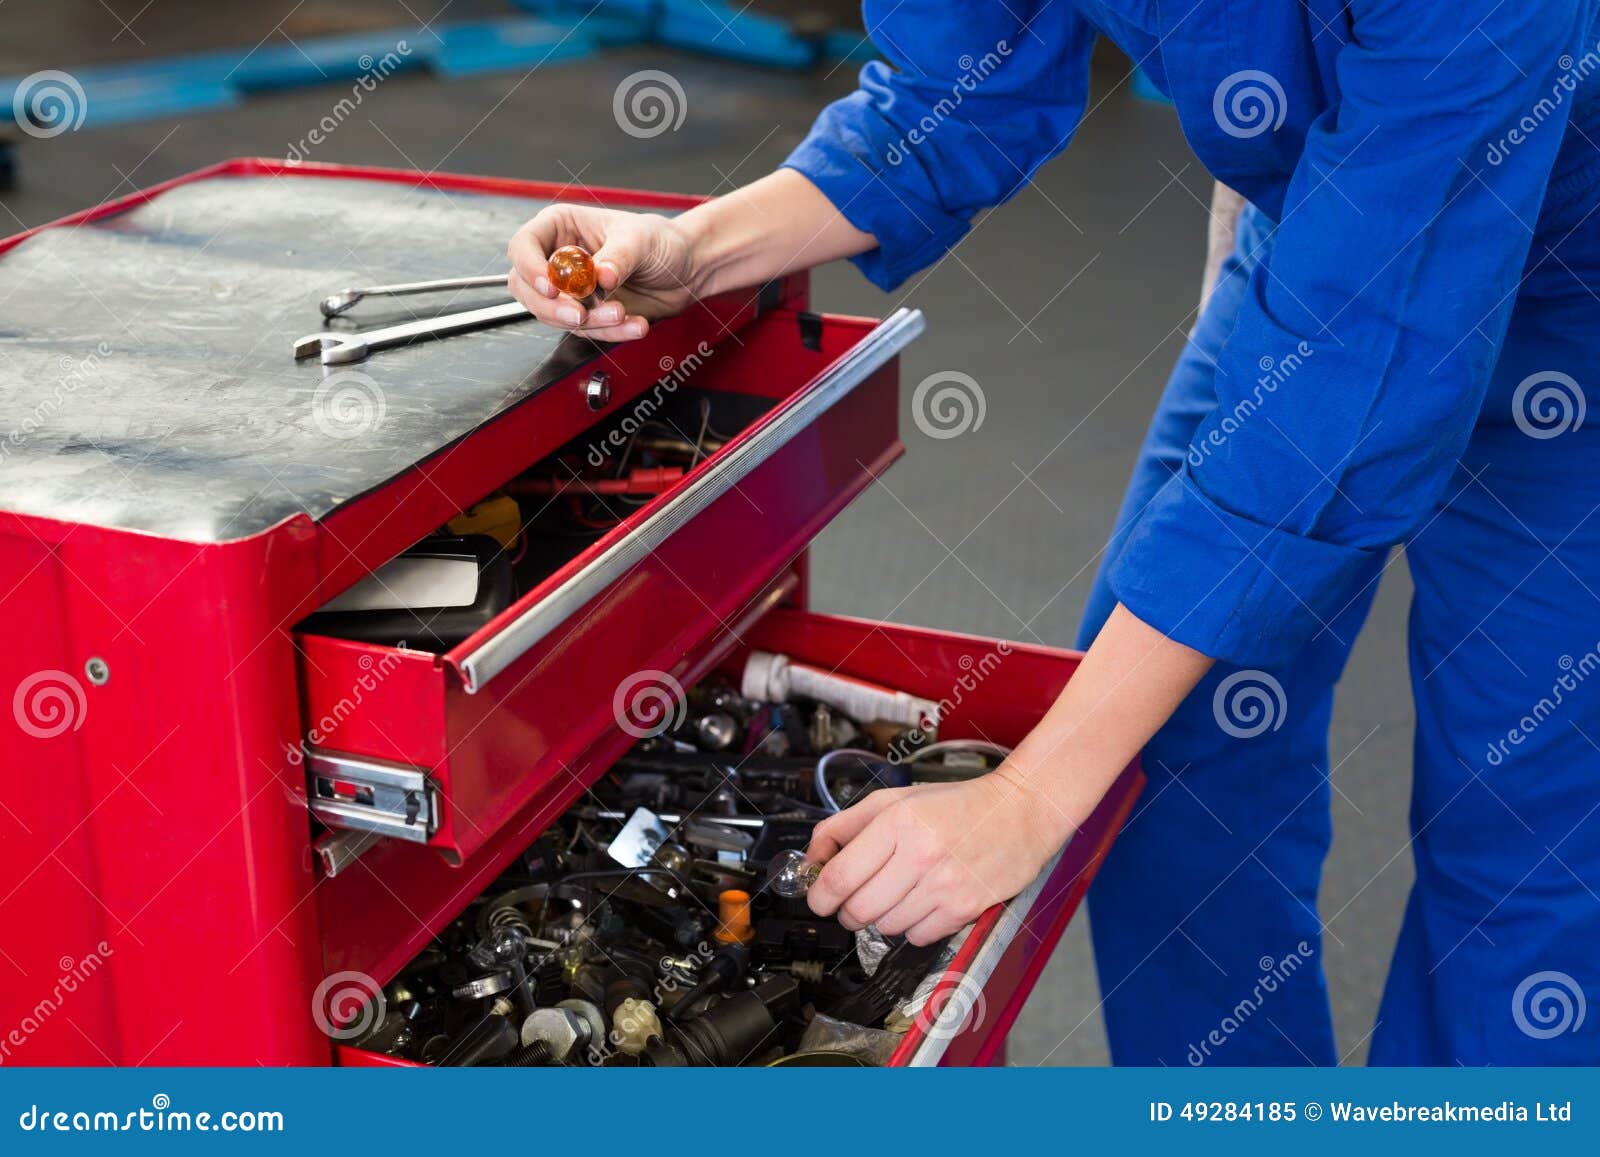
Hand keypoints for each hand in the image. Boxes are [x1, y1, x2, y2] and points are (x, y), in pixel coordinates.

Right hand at [507, 203, 697, 341]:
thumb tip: (599, 275)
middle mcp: (558, 258)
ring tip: (622, 313)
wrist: (685, 270)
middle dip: (552, 307)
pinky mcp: (586, 314)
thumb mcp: (640, 240)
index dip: (530, 269)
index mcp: (560, 227)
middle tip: (580, 315)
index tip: (550, 287)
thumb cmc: (659, 241)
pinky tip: (635, 323)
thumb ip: (617, 257)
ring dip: (589, 322)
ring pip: (555, 316)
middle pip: (526, 288)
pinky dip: (610, 332)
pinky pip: (586, 331)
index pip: (523, 246)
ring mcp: (570, 290)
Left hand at [803, 771, 1072, 945]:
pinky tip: (920, 904)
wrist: (1019, 812)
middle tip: (853, 900)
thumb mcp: (894, 799)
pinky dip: (911, 928)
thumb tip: (812, 858)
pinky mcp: (964, 909)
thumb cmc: (957, 804)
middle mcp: (920, 855)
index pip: (840, 877)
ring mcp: (944, 886)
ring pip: (886, 928)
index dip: (819, 896)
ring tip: (894, 895)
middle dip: (847, 911)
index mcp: (898, 822)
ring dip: (880, 918)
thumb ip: (845, 825)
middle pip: (858, 910)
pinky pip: (918, 937)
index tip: (818, 898)